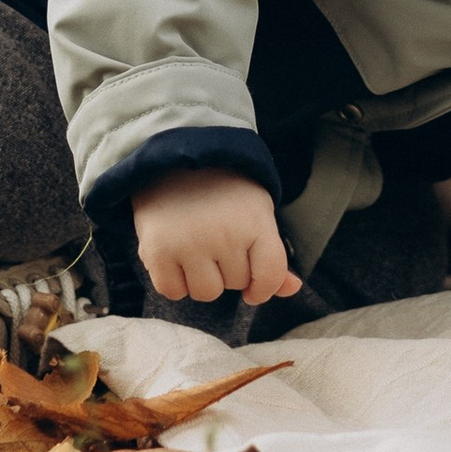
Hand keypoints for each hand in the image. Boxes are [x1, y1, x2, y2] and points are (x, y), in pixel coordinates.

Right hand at [132, 170, 296, 308]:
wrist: (173, 159)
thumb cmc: (221, 192)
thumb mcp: (255, 213)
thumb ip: (272, 256)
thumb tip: (293, 289)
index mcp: (255, 220)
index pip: (270, 274)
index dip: (263, 287)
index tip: (254, 287)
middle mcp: (223, 233)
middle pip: (235, 284)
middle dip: (228, 269)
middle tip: (215, 238)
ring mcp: (188, 243)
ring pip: (206, 292)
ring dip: (202, 279)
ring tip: (195, 247)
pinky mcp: (157, 251)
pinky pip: (173, 291)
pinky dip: (175, 281)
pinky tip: (175, 255)